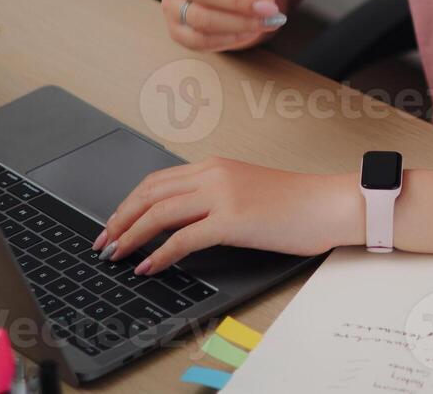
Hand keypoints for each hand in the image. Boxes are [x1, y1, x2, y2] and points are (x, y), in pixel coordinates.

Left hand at [90, 158, 361, 273]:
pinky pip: (183, 238)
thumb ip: (215, 197)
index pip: (157, 181)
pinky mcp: (233, 220)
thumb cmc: (296, 204)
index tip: (114, 223)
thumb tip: (183, 221)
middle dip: (120, 219)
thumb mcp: (247, 190)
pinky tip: (149, 267)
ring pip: (159, 212)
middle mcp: (214, 174)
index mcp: (215, 166)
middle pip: (150, 193)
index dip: (129, 203)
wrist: (329, 204)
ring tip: (117, 254)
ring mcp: (222, 195)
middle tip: (104, 241)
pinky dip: (160, 254)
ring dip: (131, 236)